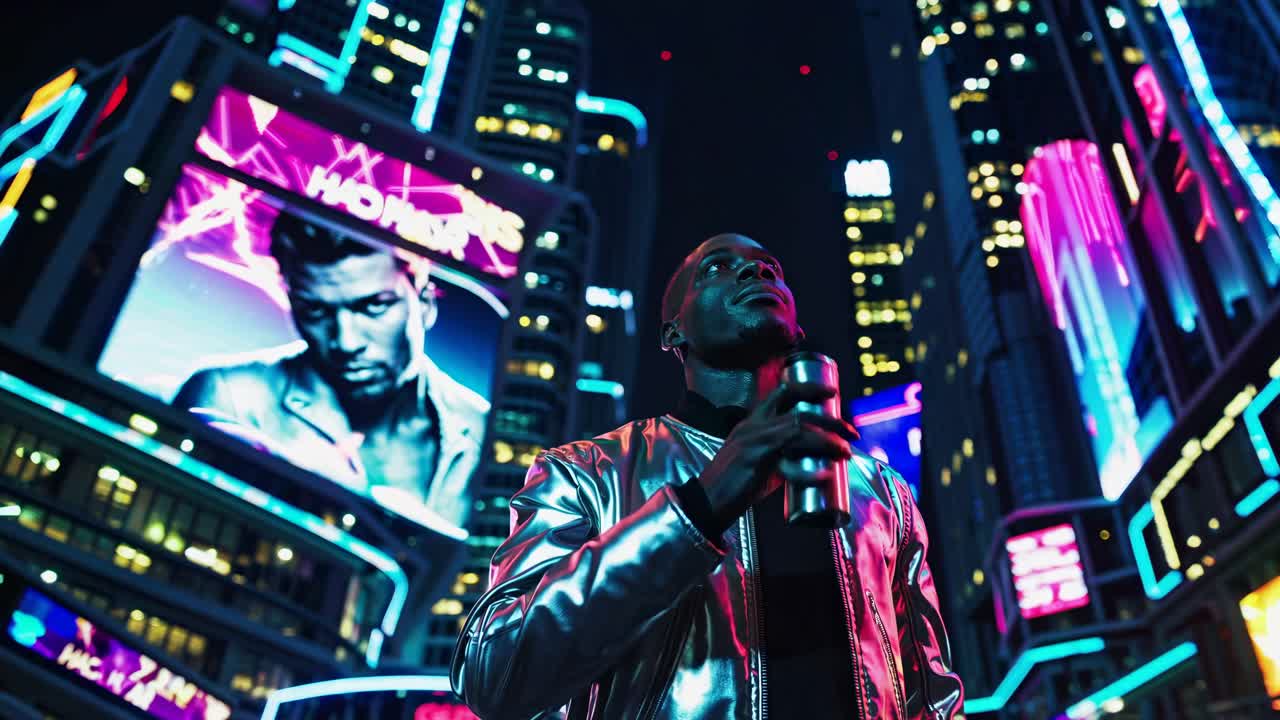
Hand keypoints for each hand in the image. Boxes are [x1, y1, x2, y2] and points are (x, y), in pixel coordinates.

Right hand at [697, 383, 856, 528]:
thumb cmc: (734, 487)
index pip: (781, 392)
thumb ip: (784, 459)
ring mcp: (753, 438)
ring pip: (799, 426)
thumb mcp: (762, 465)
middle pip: (797, 406)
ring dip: (828, 438)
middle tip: (850, 430)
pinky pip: (790, 454)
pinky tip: (826, 474)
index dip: (809, 387)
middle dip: (829, 416)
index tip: (831, 393)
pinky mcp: (755, 456)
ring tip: (845, 450)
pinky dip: (811, 465)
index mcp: (752, 423)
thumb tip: (815, 465)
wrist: (707, 502)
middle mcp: (753, 425)